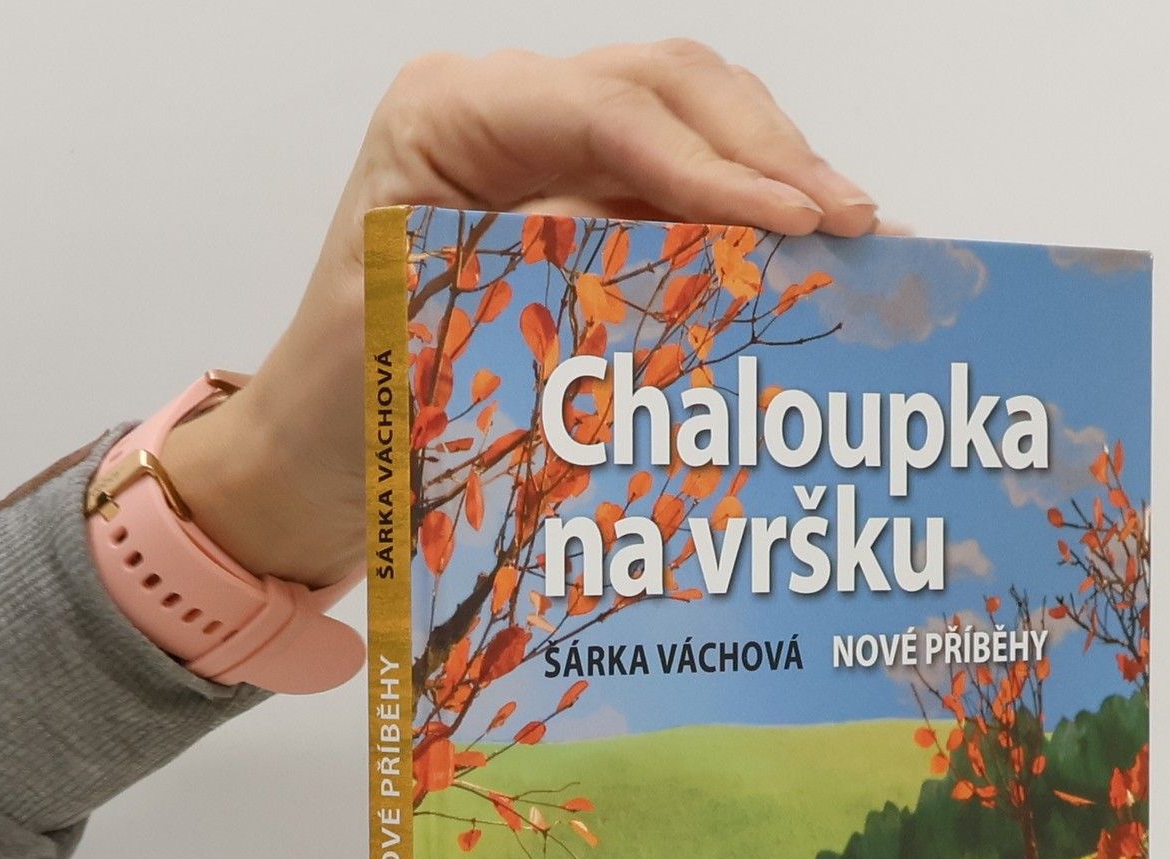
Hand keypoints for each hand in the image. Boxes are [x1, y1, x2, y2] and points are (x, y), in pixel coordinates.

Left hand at [164, 43, 879, 588]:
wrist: (312, 460)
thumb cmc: (350, 406)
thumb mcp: (443, 331)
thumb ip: (558, 265)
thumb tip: (692, 237)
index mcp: (448, 116)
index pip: (610, 110)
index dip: (716, 164)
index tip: (800, 223)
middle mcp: (502, 111)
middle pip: (669, 87)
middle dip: (770, 153)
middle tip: (856, 224)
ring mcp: (545, 152)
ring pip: (690, 121)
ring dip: (775, 173)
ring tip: (857, 235)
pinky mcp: (578, 201)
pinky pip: (679, 184)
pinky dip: (748, 212)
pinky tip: (810, 249)